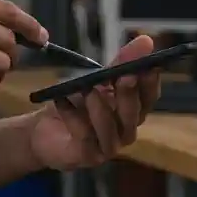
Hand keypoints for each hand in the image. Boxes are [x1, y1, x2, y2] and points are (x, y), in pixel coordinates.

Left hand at [27, 35, 161, 170]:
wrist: (45, 130)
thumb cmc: (77, 103)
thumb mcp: (98, 80)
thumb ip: (121, 63)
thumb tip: (146, 40)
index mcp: (132, 111)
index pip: (149, 97)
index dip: (151, 81)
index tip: (151, 63)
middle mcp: (125, 131)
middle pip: (134, 113)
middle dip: (130, 93)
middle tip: (126, 74)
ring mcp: (108, 146)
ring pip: (109, 126)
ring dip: (99, 106)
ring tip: (87, 89)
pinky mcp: (87, 156)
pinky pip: (84, 135)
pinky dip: (72, 116)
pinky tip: (62, 101)